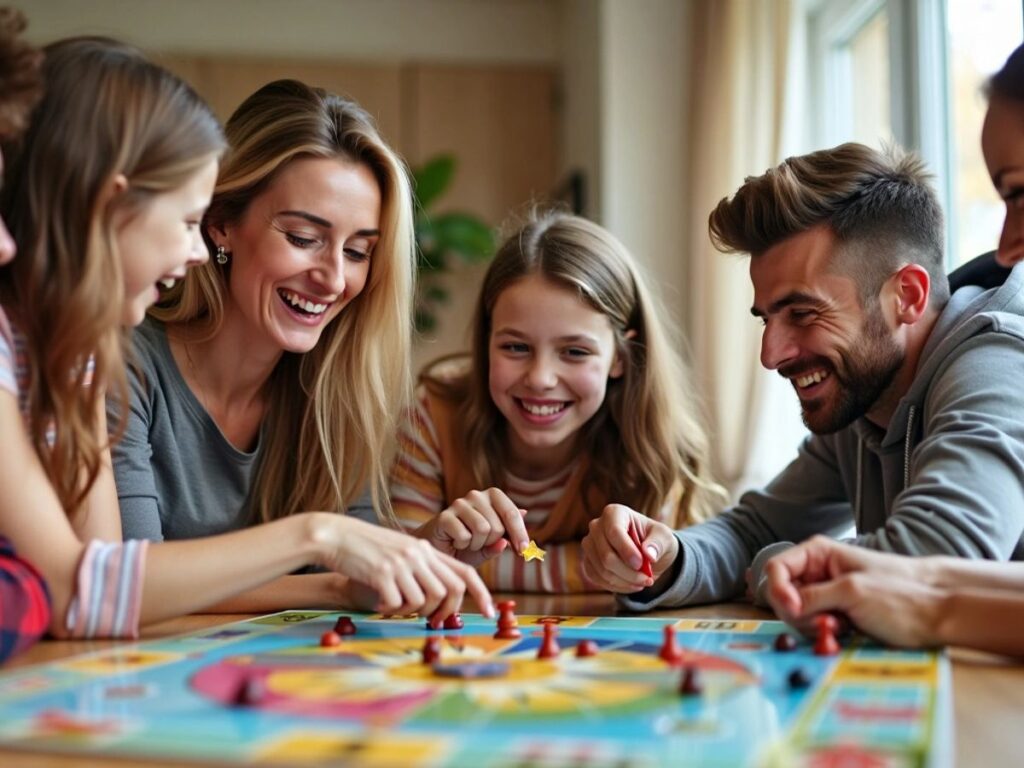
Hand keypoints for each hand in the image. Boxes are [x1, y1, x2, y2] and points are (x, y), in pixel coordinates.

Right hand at [313, 514, 493, 623]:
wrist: (335, 535)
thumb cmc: (366, 549)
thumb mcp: (400, 552)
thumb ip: (420, 569)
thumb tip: (436, 601)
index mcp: (425, 548)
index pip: (465, 571)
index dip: (482, 594)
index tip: (490, 613)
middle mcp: (418, 554)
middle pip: (451, 590)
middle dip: (446, 611)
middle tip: (432, 621)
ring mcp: (401, 563)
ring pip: (425, 600)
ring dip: (412, 611)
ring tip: (394, 605)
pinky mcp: (382, 573)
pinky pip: (398, 604)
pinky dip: (390, 610)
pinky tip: (378, 602)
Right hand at [416, 487, 528, 566]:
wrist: (439, 551)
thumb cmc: (469, 546)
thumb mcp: (492, 545)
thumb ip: (508, 533)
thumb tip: (523, 514)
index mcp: (493, 497)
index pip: (512, 513)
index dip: (520, 534)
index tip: (523, 551)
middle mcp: (477, 495)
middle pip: (498, 526)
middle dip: (491, 542)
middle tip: (479, 543)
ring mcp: (459, 503)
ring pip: (482, 529)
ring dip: (476, 544)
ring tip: (467, 542)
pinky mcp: (444, 515)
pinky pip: (464, 535)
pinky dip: (462, 545)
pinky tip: (455, 542)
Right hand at [580, 504, 678, 593]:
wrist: (647, 554)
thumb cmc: (655, 540)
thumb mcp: (665, 538)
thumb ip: (658, 543)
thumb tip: (649, 554)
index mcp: (614, 512)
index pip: (614, 532)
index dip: (627, 551)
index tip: (641, 564)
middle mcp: (597, 526)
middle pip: (606, 555)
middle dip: (629, 572)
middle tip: (647, 579)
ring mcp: (589, 544)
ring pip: (602, 570)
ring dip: (625, 581)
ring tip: (643, 582)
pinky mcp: (588, 562)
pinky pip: (598, 579)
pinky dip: (617, 586)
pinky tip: (631, 584)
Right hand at [764, 536, 940, 645]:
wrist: (939, 610)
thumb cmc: (900, 593)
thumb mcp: (852, 592)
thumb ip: (813, 596)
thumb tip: (784, 606)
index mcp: (817, 554)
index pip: (776, 568)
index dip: (778, 590)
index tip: (794, 610)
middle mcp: (816, 572)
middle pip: (782, 594)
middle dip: (799, 612)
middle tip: (827, 622)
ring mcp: (825, 594)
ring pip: (796, 614)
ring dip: (813, 625)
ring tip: (843, 626)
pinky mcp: (835, 613)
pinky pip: (813, 625)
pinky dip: (824, 633)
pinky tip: (846, 631)